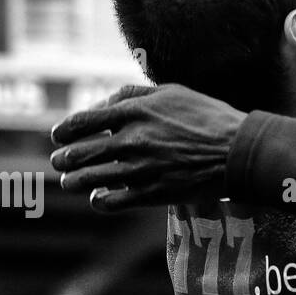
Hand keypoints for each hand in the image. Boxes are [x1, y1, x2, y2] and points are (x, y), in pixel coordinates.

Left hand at [49, 83, 244, 211]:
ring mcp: (140, 168)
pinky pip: (110, 202)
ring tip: (71, 181)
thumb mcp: (174, 92)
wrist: (238, 151)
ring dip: (74, 181)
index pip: (81, 122)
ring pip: (88, 179)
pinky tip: (99, 197)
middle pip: (78, 153)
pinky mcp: (151, 193)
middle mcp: (132, 139)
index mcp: (136, 111)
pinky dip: (98, 200)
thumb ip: (135, 94)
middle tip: (60, 162)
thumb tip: (104, 103)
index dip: (62, 131)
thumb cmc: (209, 117)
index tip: (57, 137)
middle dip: (63, 159)